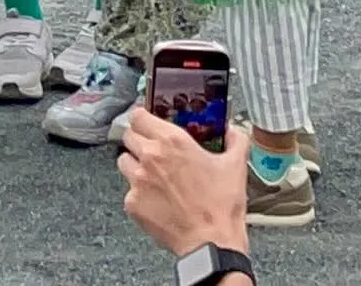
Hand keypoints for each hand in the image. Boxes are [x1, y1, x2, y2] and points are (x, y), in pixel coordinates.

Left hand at [118, 108, 250, 258]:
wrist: (212, 245)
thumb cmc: (221, 207)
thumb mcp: (235, 167)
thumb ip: (236, 142)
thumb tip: (233, 132)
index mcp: (171, 141)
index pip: (138, 115)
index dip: (143, 119)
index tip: (148, 124)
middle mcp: (150, 156)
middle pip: (129, 136)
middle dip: (139, 142)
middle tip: (154, 154)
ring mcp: (138, 179)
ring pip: (124, 161)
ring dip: (135, 166)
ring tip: (154, 178)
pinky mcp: (132, 202)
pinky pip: (128, 191)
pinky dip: (139, 194)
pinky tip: (157, 201)